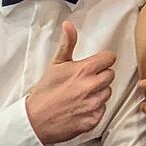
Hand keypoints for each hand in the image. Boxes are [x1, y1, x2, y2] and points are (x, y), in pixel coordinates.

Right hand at [25, 20, 114, 145]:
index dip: (102, 61)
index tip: (94, 65)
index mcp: (85, 70)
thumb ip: (67, 43)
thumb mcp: (56, 64)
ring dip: (98, 93)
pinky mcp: (93, 119)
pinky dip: (94, 109)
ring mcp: (94, 104)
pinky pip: (102, 110)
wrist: (35, 120)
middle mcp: (92, 86)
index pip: (110, 58)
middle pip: (110, 75)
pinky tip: (81, 108)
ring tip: (81, 95)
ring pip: (107, 92)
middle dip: (100, 77)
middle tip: (84, 81)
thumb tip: (68, 25)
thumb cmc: (45, 92)